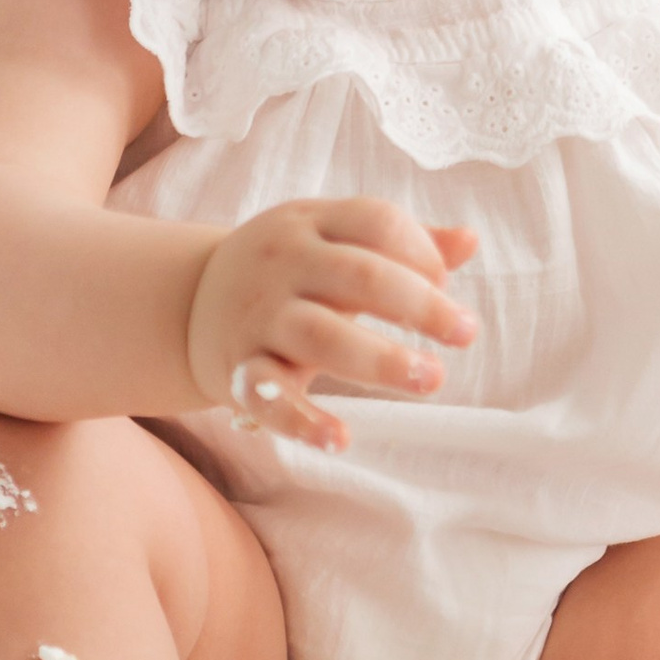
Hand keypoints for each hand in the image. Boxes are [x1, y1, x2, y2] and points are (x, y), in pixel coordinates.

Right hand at [187, 201, 476, 453]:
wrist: (188, 303)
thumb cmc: (291, 273)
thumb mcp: (334, 242)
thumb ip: (401, 243)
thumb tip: (470, 242)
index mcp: (312, 223)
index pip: (375, 221)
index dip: (420, 250)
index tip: (446, 282)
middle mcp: (284, 264)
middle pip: (359, 276)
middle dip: (419, 305)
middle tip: (466, 332)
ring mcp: (260, 317)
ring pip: (322, 336)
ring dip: (382, 360)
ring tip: (433, 379)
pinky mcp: (239, 369)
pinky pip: (269, 395)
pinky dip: (302, 420)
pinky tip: (341, 438)